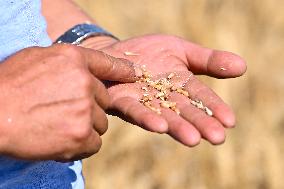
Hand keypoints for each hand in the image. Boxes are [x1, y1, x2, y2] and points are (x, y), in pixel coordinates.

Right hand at [0, 44, 135, 160]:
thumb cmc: (9, 85)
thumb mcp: (37, 59)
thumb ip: (66, 64)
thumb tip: (85, 72)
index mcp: (73, 58)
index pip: (108, 64)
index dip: (122, 70)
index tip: (134, 75)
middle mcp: (84, 82)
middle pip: (103, 100)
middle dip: (89, 107)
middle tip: (63, 111)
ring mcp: (85, 109)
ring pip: (100, 123)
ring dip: (85, 127)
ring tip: (57, 126)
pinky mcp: (81, 134)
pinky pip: (94, 143)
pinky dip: (81, 145)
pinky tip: (60, 140)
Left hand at [96, 34, 245, 145]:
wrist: (117, 52)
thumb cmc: (150, 52)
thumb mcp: (181, 49)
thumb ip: (208, 60)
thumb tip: (243, 66)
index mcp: (181, 84)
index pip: (201, 97)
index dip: (215, 108)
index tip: (230, 121)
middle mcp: (164, 97)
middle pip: (185, 110)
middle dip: (200, 123)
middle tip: (218, 137)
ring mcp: (144, 101)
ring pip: (163, 115)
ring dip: (177, 127)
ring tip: (193, 139)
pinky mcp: (122, 102)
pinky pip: (134, 110)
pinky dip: (146, 118)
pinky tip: (159, 126)